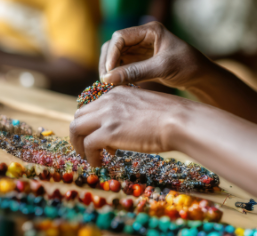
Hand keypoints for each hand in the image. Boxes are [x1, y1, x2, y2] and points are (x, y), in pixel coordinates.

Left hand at [69, 85, 192, 165]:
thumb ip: (130, 112)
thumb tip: (124, 129)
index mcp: (118, 92)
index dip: (91, 123)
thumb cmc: (171, 116)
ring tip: (89, 158)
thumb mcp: (145, 106)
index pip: (92, 106)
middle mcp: (109, 100)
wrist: (179, 120)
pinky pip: (88, 145)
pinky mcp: (108, 132)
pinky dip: (90, 156)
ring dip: (79, 145)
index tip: (97, 136)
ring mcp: (107, 115)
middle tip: (87, 148)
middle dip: (80, 133)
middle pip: (80, 116)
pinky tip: (99, 164)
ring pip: (77, 128)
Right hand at [99, 22, 215, 89]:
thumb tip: (108, 79)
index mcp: (150, 30)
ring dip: (111, 70)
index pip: (120, 37)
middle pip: (114, 46)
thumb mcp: (162, 68)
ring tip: (111, 86)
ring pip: (115, 57)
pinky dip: (117, 75)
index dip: (112, 54)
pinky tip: (118, 86)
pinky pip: (122, 66)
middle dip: (108, 63)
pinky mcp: (140, 61)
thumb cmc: (187, 66)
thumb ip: (136, 72)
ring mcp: (140, 48)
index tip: (109, 72)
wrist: (201, 75)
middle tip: (106, 82)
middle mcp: (142, 37)